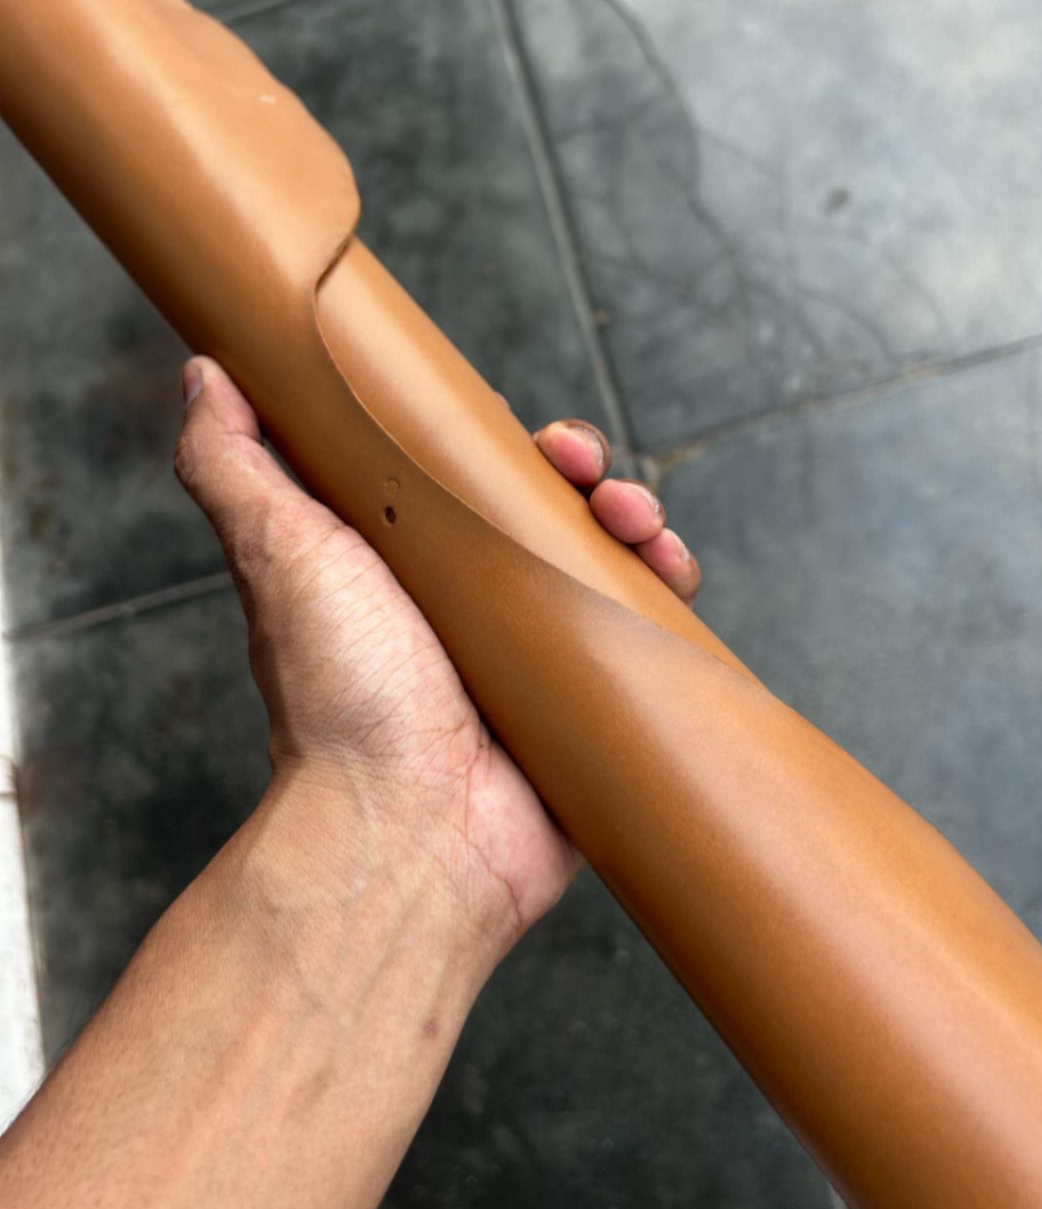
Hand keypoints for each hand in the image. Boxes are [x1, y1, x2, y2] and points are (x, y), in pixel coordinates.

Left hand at [174, 357, 698, 959]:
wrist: (407, 829)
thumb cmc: (336, 697)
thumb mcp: (275, 553)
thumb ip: (230, 464)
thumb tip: (205, 378)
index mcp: (403, 563)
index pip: (461, 474)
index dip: (491, 436)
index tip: (506, 418)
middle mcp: (470, 604)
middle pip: (544, 507)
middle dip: (575, 469)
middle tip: (580, 464)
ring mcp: (534, 653)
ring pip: (603, 558)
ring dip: (631, 515)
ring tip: (634, 517)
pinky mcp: (587, 700)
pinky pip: (646, 633)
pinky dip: (667, 590)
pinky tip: (670, 569)